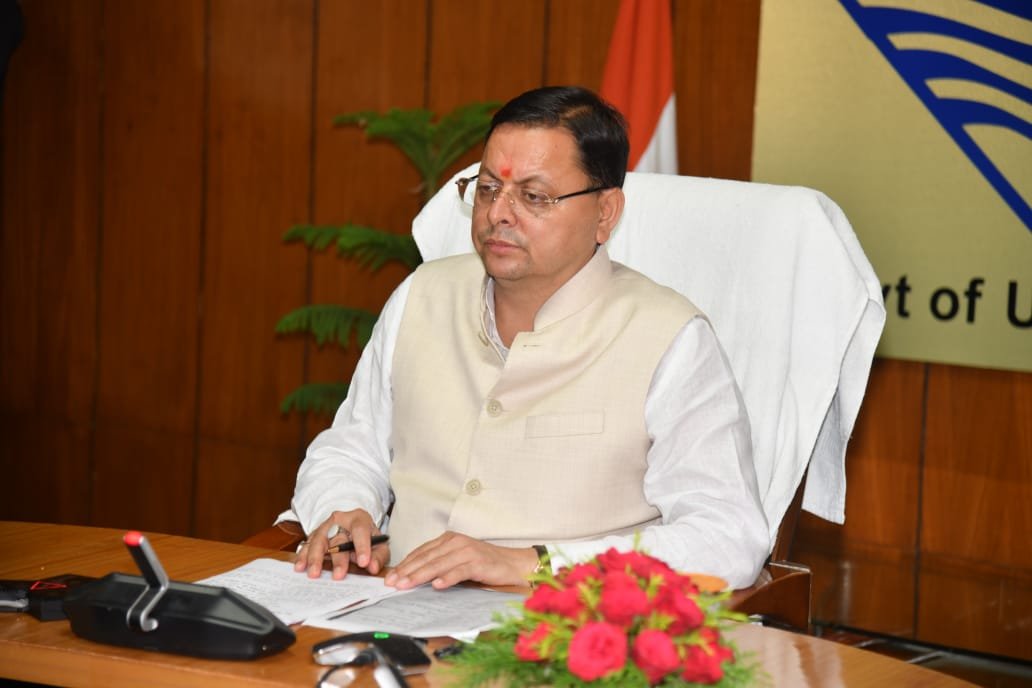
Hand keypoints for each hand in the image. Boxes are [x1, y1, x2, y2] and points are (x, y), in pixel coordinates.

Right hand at [293, 509, 389, 580]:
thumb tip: (373, 567)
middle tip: (339, 576)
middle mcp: (340, 521)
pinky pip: (307, 545)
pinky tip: (300, 567)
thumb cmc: (366, 537)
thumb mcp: (379, 544)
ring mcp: (325, 527)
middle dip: (338, 559)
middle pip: (338, 539)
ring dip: (315, 558)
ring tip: (314, 573)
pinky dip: (303, 556)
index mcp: (359, 519)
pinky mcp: (314, 535)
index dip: (362, 546)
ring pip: (318, 540)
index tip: (363, 562)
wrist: (351, 526)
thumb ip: (378, 556)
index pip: (360, 530)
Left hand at [383, 531, 537, 589]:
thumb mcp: (458, 560)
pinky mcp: (478, 562)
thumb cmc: (484, 564)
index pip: (421, 552)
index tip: (390, 577)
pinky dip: (447, 578)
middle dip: (407, 571)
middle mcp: (456, 542)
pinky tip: (436, 585)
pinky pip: (459, 571)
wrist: (513, 564)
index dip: (405, 564)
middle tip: (392, 583)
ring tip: (406, 585)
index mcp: (448, 539)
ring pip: (438, 564)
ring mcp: (467, 551)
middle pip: (426, 558)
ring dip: (420, 575)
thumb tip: (414, 577)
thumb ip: (440, 564)